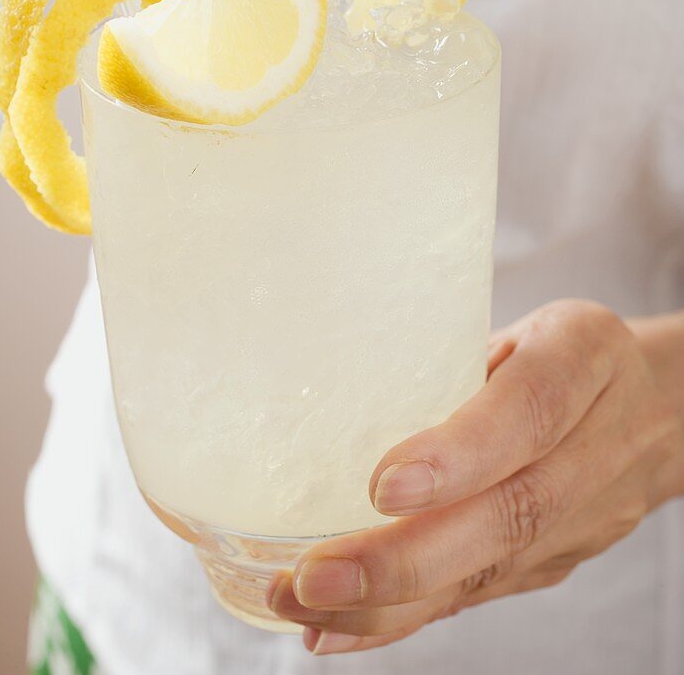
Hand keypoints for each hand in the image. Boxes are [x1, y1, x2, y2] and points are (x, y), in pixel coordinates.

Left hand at [268, 301, 683, 655]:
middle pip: (510, 513)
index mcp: (585, 358)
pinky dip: (404, 619)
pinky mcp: (558, 561)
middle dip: (404, 558)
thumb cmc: (562, 350)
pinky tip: (336, 630)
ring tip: (304, 604)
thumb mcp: (522, 322)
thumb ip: (452, 354)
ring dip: (389, 602)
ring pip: (492, 570)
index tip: (383, 486)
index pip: (531, 409)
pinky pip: (481, 594)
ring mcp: (585, 516)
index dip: (461, 453)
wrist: (662, 406)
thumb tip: (333, 390)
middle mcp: (596, 445)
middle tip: (316, 576)